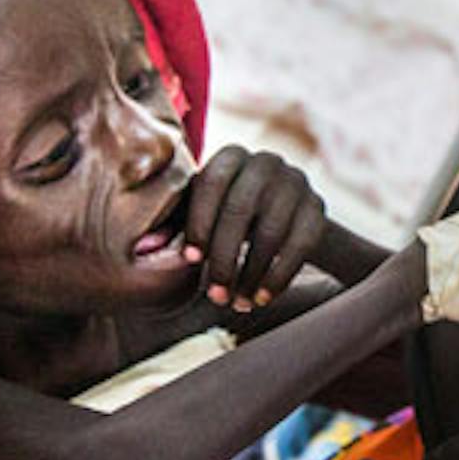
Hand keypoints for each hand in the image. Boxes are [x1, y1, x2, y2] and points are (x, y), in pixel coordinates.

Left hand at [180, 145, 328, 312]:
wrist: (283, 213)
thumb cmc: (226, 214)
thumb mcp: (199, 213)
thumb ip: (171, 226)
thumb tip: (141, 248)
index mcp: (230, 155)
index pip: (210, 185)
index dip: (198, 224)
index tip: (190, 261)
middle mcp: (265, 161)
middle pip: (240, 211)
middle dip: (224, 258)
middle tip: (214, 295)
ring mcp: (296, 182)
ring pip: (271, 232)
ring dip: (251, 275)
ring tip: (236, 303)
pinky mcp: (317, 207)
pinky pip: (299, 246)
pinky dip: (279, 277)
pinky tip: (262, 298)